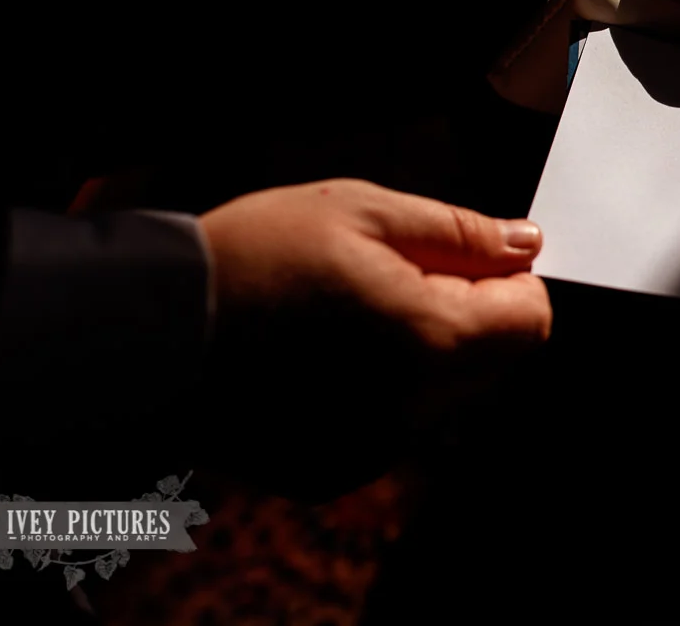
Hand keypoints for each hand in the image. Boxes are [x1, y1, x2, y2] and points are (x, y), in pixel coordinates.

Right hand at [195, 179, 550, 492]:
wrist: (148, 331)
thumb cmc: (252, 257)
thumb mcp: (361, 210)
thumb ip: (458, 232)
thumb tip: (525, 245)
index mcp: (428, 339)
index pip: (530, 321)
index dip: (508, 282)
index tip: (463, 258)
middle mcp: (410, 409)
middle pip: (493, 363)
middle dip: (466, 316)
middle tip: (392, 276)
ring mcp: (371, 448)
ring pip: (442, 396)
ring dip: (421, 354)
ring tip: (345, 314)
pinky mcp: (332, 470)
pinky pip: (391, 426)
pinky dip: (376, 390)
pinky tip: (319, 356)